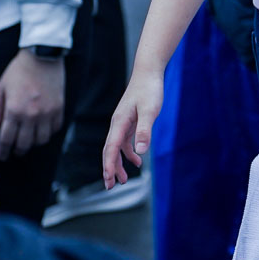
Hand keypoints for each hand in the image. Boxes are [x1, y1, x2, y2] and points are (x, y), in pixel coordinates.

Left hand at [0, 49, 65, 157]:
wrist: (43, 55)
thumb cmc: (19, 70)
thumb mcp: (1, 87)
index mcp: (14, 110)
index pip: (7, 139)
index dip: (3, 151)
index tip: (2, 155)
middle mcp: (31, 115)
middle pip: (24, 144)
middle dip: (18, 151)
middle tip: (15, 151)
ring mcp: (47, 113)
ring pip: (41, 140)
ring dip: (34, 143)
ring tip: (29, 140)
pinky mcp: (59, 108)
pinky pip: (55, 129)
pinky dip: (48, 132)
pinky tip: (43, 129)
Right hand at [103, 66, 166, 188]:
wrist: (149, 72)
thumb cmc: (149, 90)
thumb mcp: (150, 111)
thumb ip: (144, 131)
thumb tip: (140, 151)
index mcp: (119, 122)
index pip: (111, 149)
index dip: (109, 165)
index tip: (109, 180)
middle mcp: (117, 124)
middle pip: (109, 151)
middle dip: (109, 169)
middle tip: (110, 186)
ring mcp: (122, 122)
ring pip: (116, 147)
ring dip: (118, 163)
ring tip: (122, 180)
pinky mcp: (129, 120)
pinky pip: (124, 141)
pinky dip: (128, 152)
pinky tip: (136, 159)